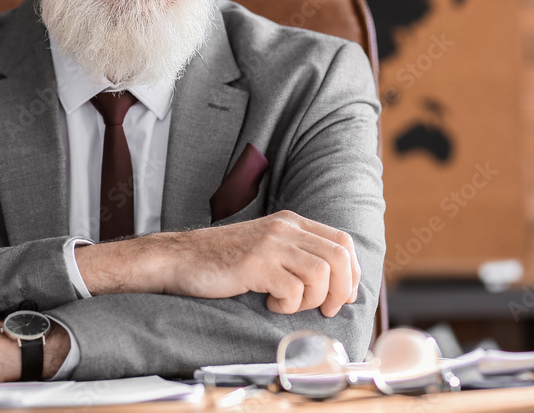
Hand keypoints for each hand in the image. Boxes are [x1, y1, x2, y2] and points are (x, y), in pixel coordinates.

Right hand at [163, 210, 360, 316]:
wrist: (181, 259)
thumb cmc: (224, 261)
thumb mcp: (267, 246)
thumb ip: (297, 254)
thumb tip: (338, 284)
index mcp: (291, 222)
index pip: (342, 242)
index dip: (352, 273)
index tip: (343, 295)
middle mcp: (284, 228)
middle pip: (339, 258)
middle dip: (340, 291)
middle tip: (326, 309)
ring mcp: (269, 244)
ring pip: (320, 275)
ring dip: (311, 301)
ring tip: (288, 304)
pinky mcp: (255, 264)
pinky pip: (293, 291)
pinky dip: (286, 306)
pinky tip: (269, 303)